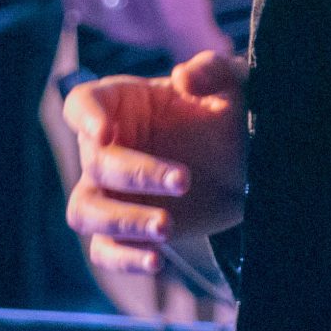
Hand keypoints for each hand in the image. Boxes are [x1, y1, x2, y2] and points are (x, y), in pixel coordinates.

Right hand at [44, 0, 260, 57]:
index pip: (183, 19)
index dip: (203, 47)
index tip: (220, 55)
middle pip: (152, 25)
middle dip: (179, 35)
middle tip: (196, 26)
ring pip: (118, 22)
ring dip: (145, 28)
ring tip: (164, 6)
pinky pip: (83, 8)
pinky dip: (108, 14)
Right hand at [63, 51, 247, 277]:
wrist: (250, 166)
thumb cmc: (232, 114)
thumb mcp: (235, 83)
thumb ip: (214, 70)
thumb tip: (184, 76)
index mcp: (121, 103)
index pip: (81, 103)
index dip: (85, 118)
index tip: (104, 133)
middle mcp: (108, 148)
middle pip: (93, 163)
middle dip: (136, 174)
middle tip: (184, 180)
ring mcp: (112, 192)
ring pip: (85, 212)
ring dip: (123, 221)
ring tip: (167, 227)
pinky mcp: (128, 231)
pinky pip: (106, 251)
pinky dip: (124, 259)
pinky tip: (157, 260)